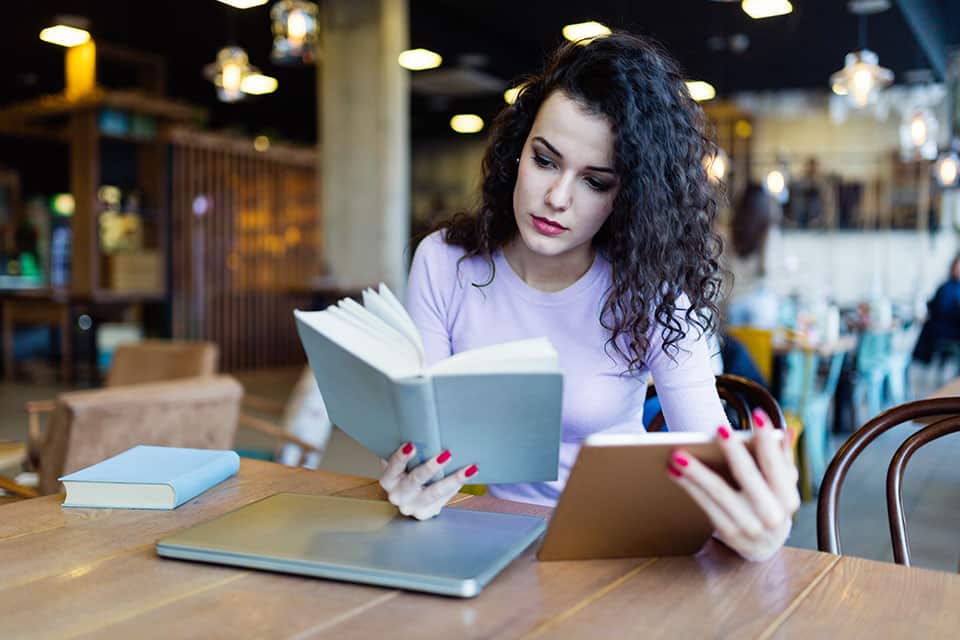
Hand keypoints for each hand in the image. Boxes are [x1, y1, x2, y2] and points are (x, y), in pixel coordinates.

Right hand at [378, 443, 478, 520]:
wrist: (407, 497)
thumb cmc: (405, 470)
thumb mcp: (401, 462)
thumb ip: (407, 450)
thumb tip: (422, 428)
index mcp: (388, 480)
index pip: (393, 468)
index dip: (401, 458)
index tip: (411, 445)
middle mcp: (397, 496)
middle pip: (414, 481)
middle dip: (431, 468)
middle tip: (447, 454)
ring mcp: (411, 507)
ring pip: (434, 493)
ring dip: (453, 479)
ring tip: (469, 468)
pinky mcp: (425, 513)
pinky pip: (442, 500)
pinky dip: (456, 486)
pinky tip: (469, 474)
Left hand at [667, 409, 800, 560]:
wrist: (765, 547)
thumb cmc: (770, 503)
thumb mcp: (782, 484)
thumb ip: (782, 458)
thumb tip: (786, 431)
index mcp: (787, 498)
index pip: (776, 463)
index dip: (768, 440)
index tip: (758, 415)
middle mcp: (771, 514)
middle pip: (748, 475)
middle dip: (734, 451)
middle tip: (719, 428)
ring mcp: (749, 526)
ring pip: (719, 492)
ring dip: (697, 471)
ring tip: (678, 453)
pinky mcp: (728, 533)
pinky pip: (705, 504)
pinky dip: (688, 486)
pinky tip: (672, 471)